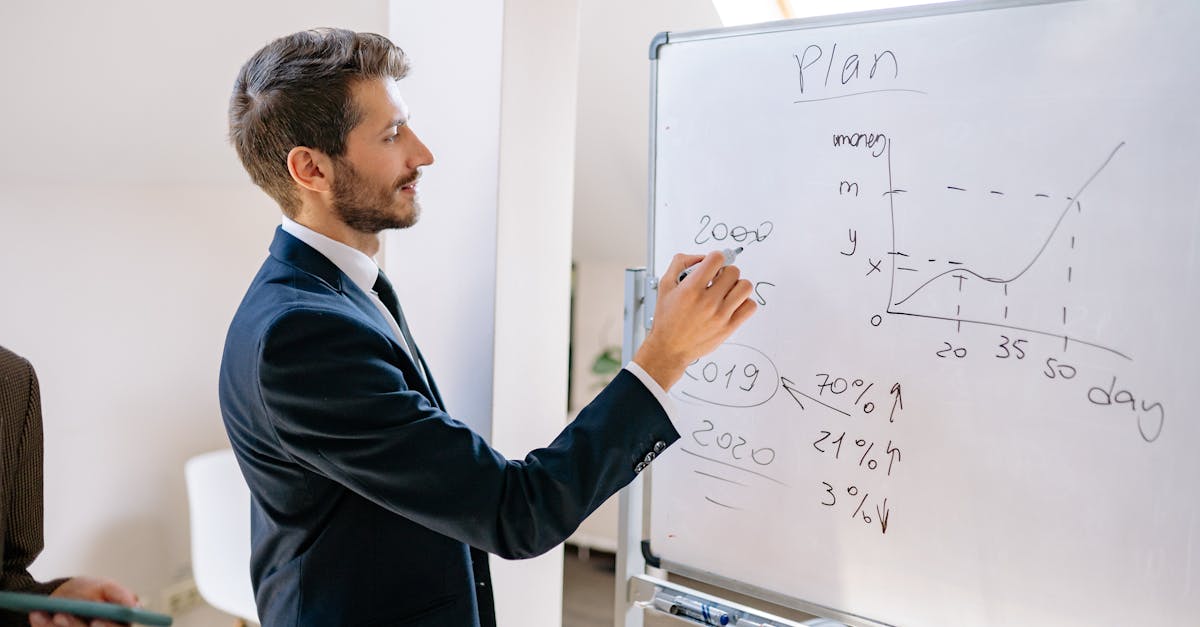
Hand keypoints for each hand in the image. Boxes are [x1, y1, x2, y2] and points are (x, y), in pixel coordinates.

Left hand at [30, 577, 138, 626]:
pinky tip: (37, 615)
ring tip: (52, 612)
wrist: (60, 595)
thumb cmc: (87, 590)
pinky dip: (44, 625)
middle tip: (61, 615)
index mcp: (116, 624)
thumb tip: (134, 606)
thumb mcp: (104, 587)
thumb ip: (120, 595)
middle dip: (74, 626)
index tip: (96, 622)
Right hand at [633, 251, 756, 388]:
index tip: (712, 265)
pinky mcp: (729, 327)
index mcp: (691, 289)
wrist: (669, 348)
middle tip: (718, 280)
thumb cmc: (666, 319)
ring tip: (727, 291)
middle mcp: (708, 301)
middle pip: (733, 271)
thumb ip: (680, 263)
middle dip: (725, 272)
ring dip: (737, 285)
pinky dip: (744, 302)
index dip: (715, 258)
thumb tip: (701, 257)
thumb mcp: (665, 285)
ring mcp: (721, 315)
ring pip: (745, 286)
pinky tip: (732, 304)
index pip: (717, 258)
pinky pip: (750, 306)